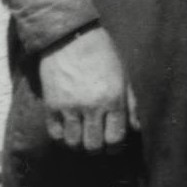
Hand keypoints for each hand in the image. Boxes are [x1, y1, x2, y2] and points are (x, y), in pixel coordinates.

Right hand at [38, 25, 138, 151]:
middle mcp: (91, 106)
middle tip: (98, 144)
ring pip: (73, 143)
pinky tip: (68, 131)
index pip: (115, 138)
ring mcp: (69, 106)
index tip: (113, 146)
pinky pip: (54, 134)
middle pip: (94, 146)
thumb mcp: (123, 76)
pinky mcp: (51, 105)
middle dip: (98, 150)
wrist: (70, 37)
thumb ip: (130, 105)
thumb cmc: (102, 55)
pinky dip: (62, 137)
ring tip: (82, 138)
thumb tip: (135, 129)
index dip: (115, 148)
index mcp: (113, 99)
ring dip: (79, 145)